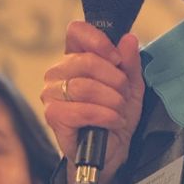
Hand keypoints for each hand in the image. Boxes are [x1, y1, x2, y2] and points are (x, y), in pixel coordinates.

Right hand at [41, 21, 144, 183]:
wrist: (111, 151)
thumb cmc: (116, 115)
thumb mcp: (131, 87)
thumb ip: (130, 62)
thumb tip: (128, 39)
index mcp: (75, 58)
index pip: (77, 32)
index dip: (98, 41)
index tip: (117, 58)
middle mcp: (58, 73)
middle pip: (86, 61)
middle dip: (114, 79)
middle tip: (123, 94)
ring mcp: (52, 94)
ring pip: (85, 86)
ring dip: (112, 100)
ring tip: (119, 110)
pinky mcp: (53, 116)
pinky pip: (82, 110)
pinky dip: (104, 116)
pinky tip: (112, 121)